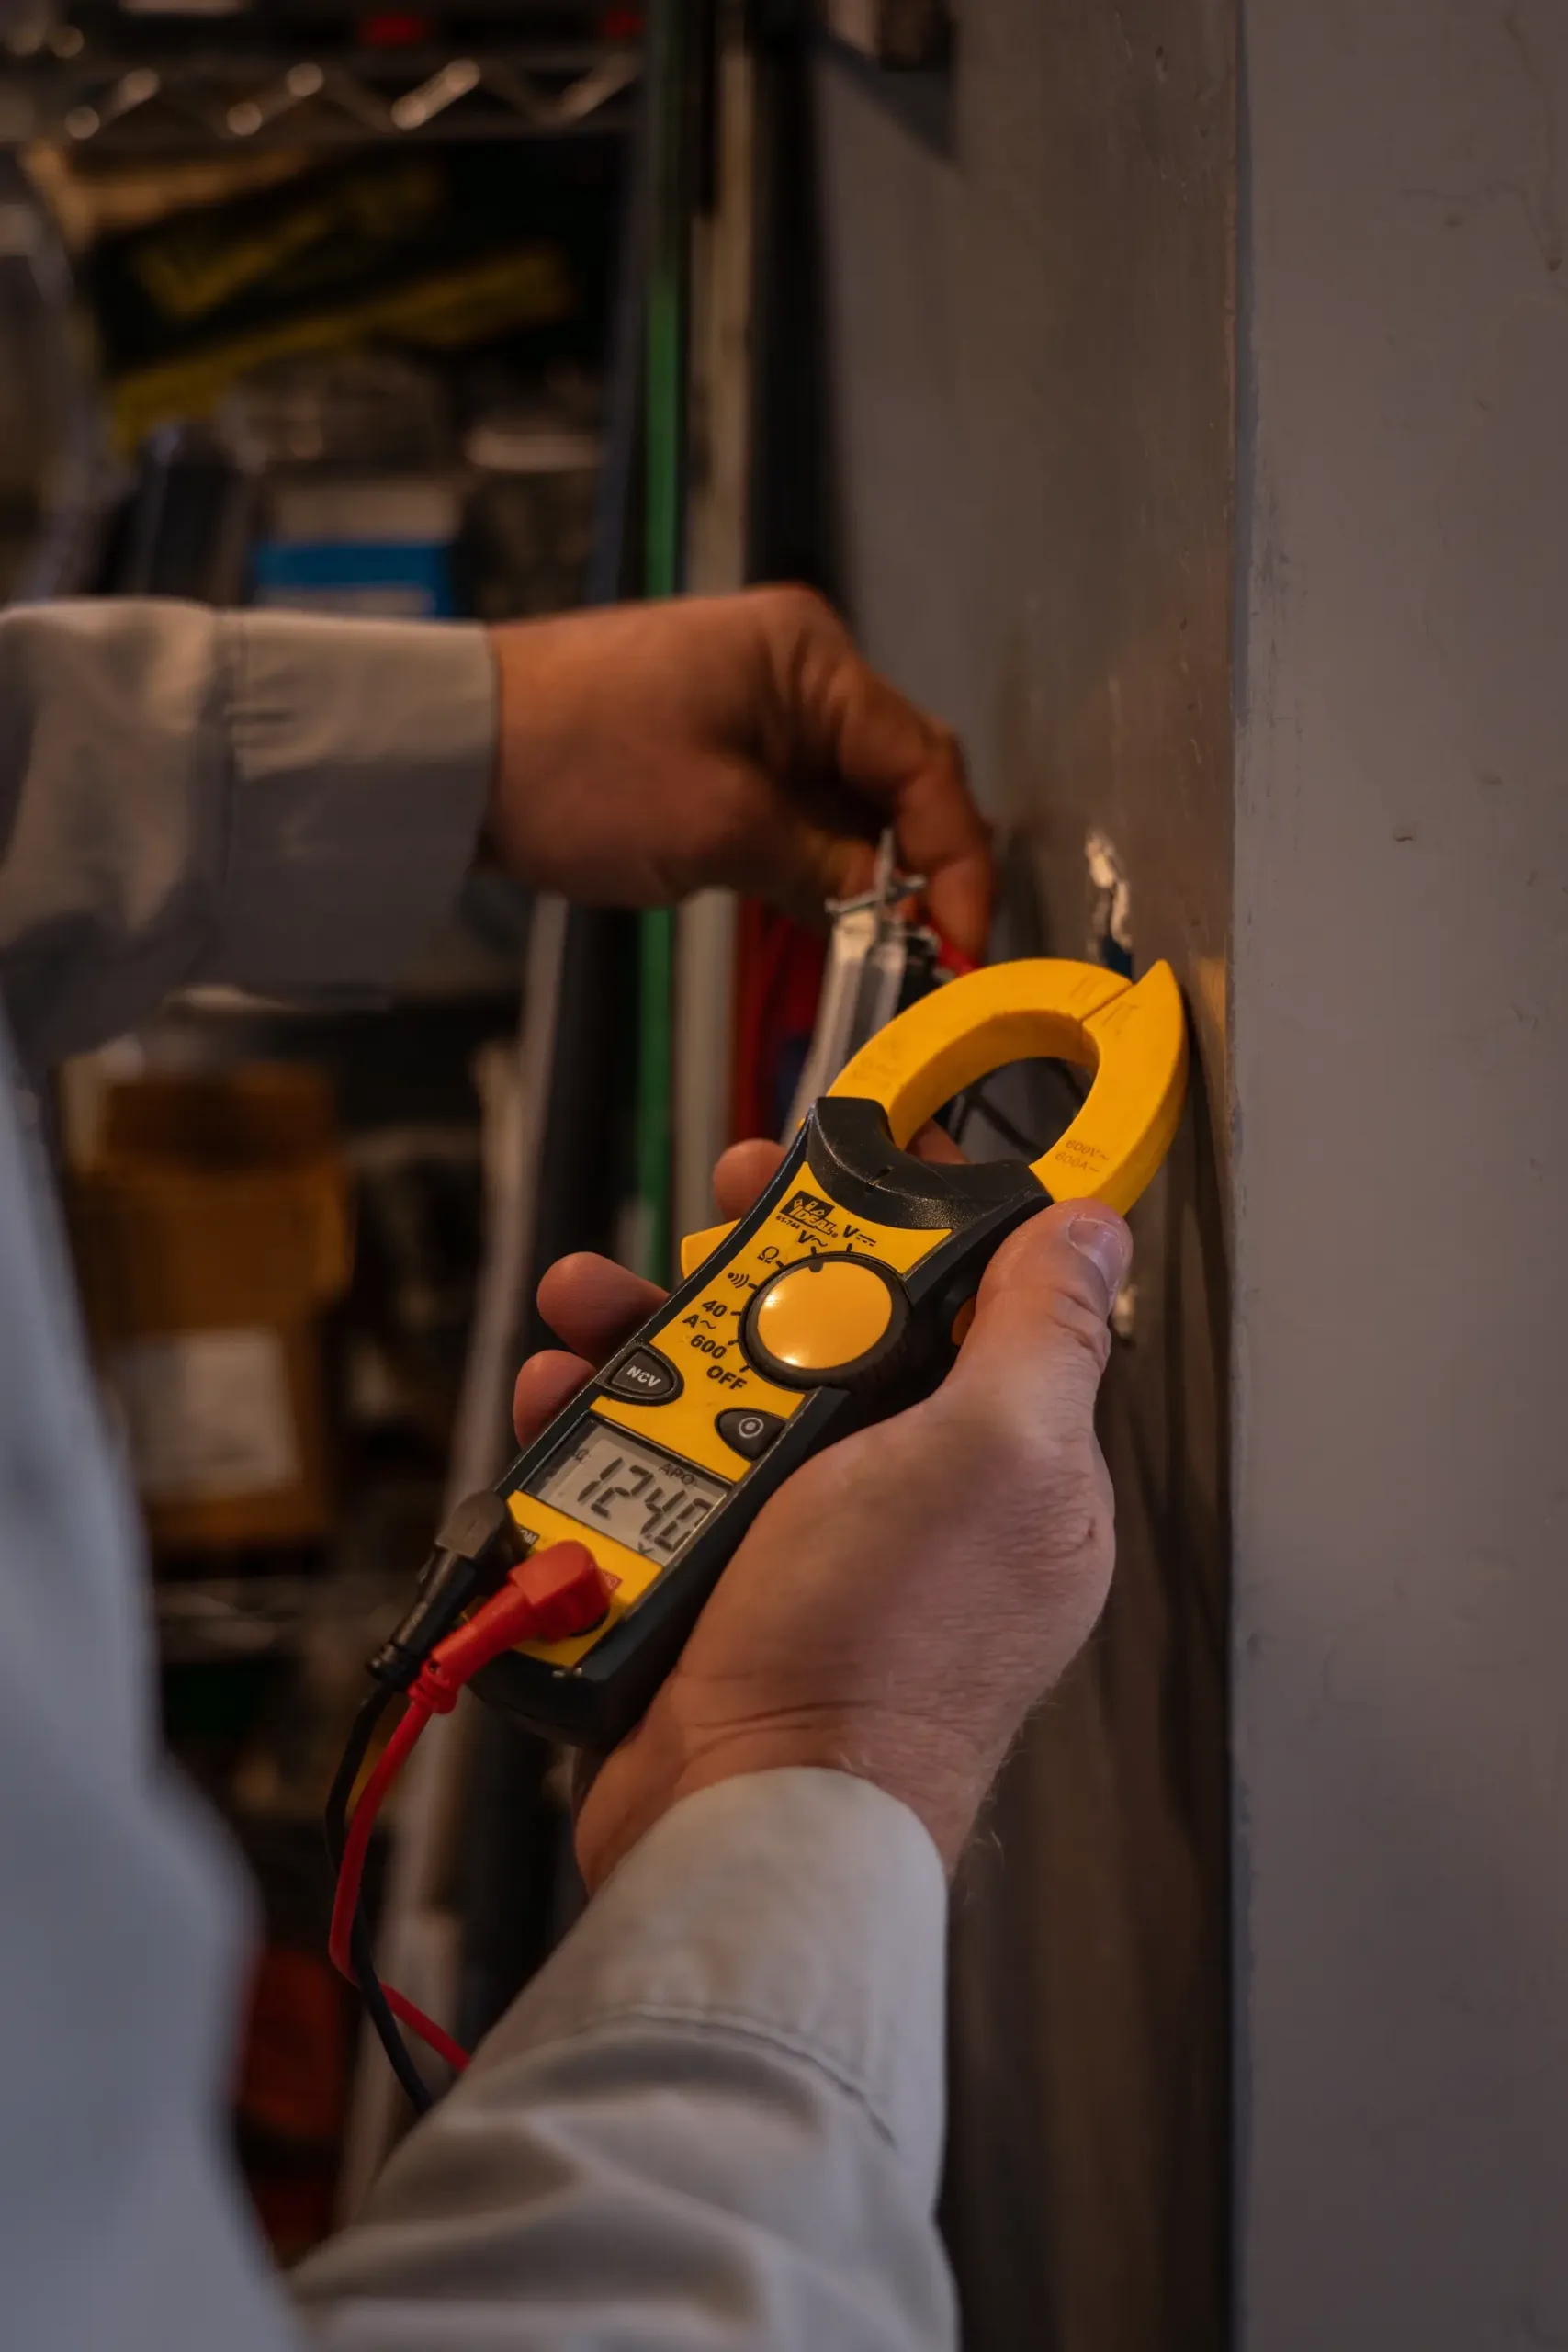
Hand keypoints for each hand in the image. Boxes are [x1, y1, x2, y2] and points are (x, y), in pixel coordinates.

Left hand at [485, 588, 991, 955]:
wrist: (454, 753)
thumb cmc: (581, 768)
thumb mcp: (722, 830)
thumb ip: (827, 871)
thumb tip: (898, 914)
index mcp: (812, 660)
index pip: (926, 763)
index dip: (958, 860)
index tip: (968, 942)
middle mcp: (799, 672)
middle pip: (900, 778)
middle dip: (925, 868)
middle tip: (940, 958)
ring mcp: (758, 708)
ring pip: (851, 802)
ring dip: (873, 875)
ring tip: (893, 956)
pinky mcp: (721, 749)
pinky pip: (800, 810)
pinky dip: (821, 867)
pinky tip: (834, 925)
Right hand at [513, 1141, 1130, 1887]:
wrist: (747, 1806)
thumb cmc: (881, 1654)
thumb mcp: (993, 1455)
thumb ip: (1042, 1332)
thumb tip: (1095, 1232)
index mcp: (1002, 1459)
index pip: (962, 1293)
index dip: (897, 1213)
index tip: (835, 1161)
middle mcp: (901, 1492)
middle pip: (818, 1328)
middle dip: (743, 1269)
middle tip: (695, 1230)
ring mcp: (796, 1537)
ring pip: (710, 1389)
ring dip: (640, 1338)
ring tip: (588, 1313)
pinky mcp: (701, 1573)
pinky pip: (640, 1468)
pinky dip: (591, 1429)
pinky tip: (558, 1400)